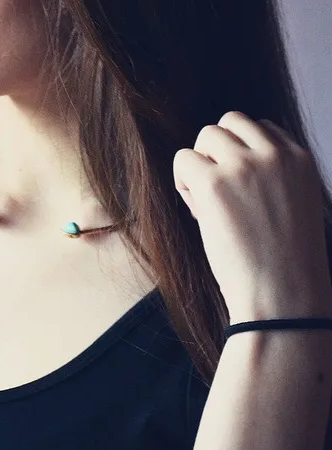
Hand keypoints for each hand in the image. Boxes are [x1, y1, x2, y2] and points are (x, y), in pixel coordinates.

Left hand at [173, 110, 331, 322]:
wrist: (283, 294)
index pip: (260, 128)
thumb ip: (269, 177)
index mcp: (300, 158)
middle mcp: (275, 154)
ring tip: (207, 203)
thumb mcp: (292, 204)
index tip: (240, 190)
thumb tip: (223, 162)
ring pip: (205, 135)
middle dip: (216, 152)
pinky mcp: (215, 183)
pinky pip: (183, 160)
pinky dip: (183, 182)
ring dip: (198, 165)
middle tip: (218, 193)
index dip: (240, 155)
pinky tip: (198, 210)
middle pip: (229, 122)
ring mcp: (245, 165)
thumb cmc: (284, 261)